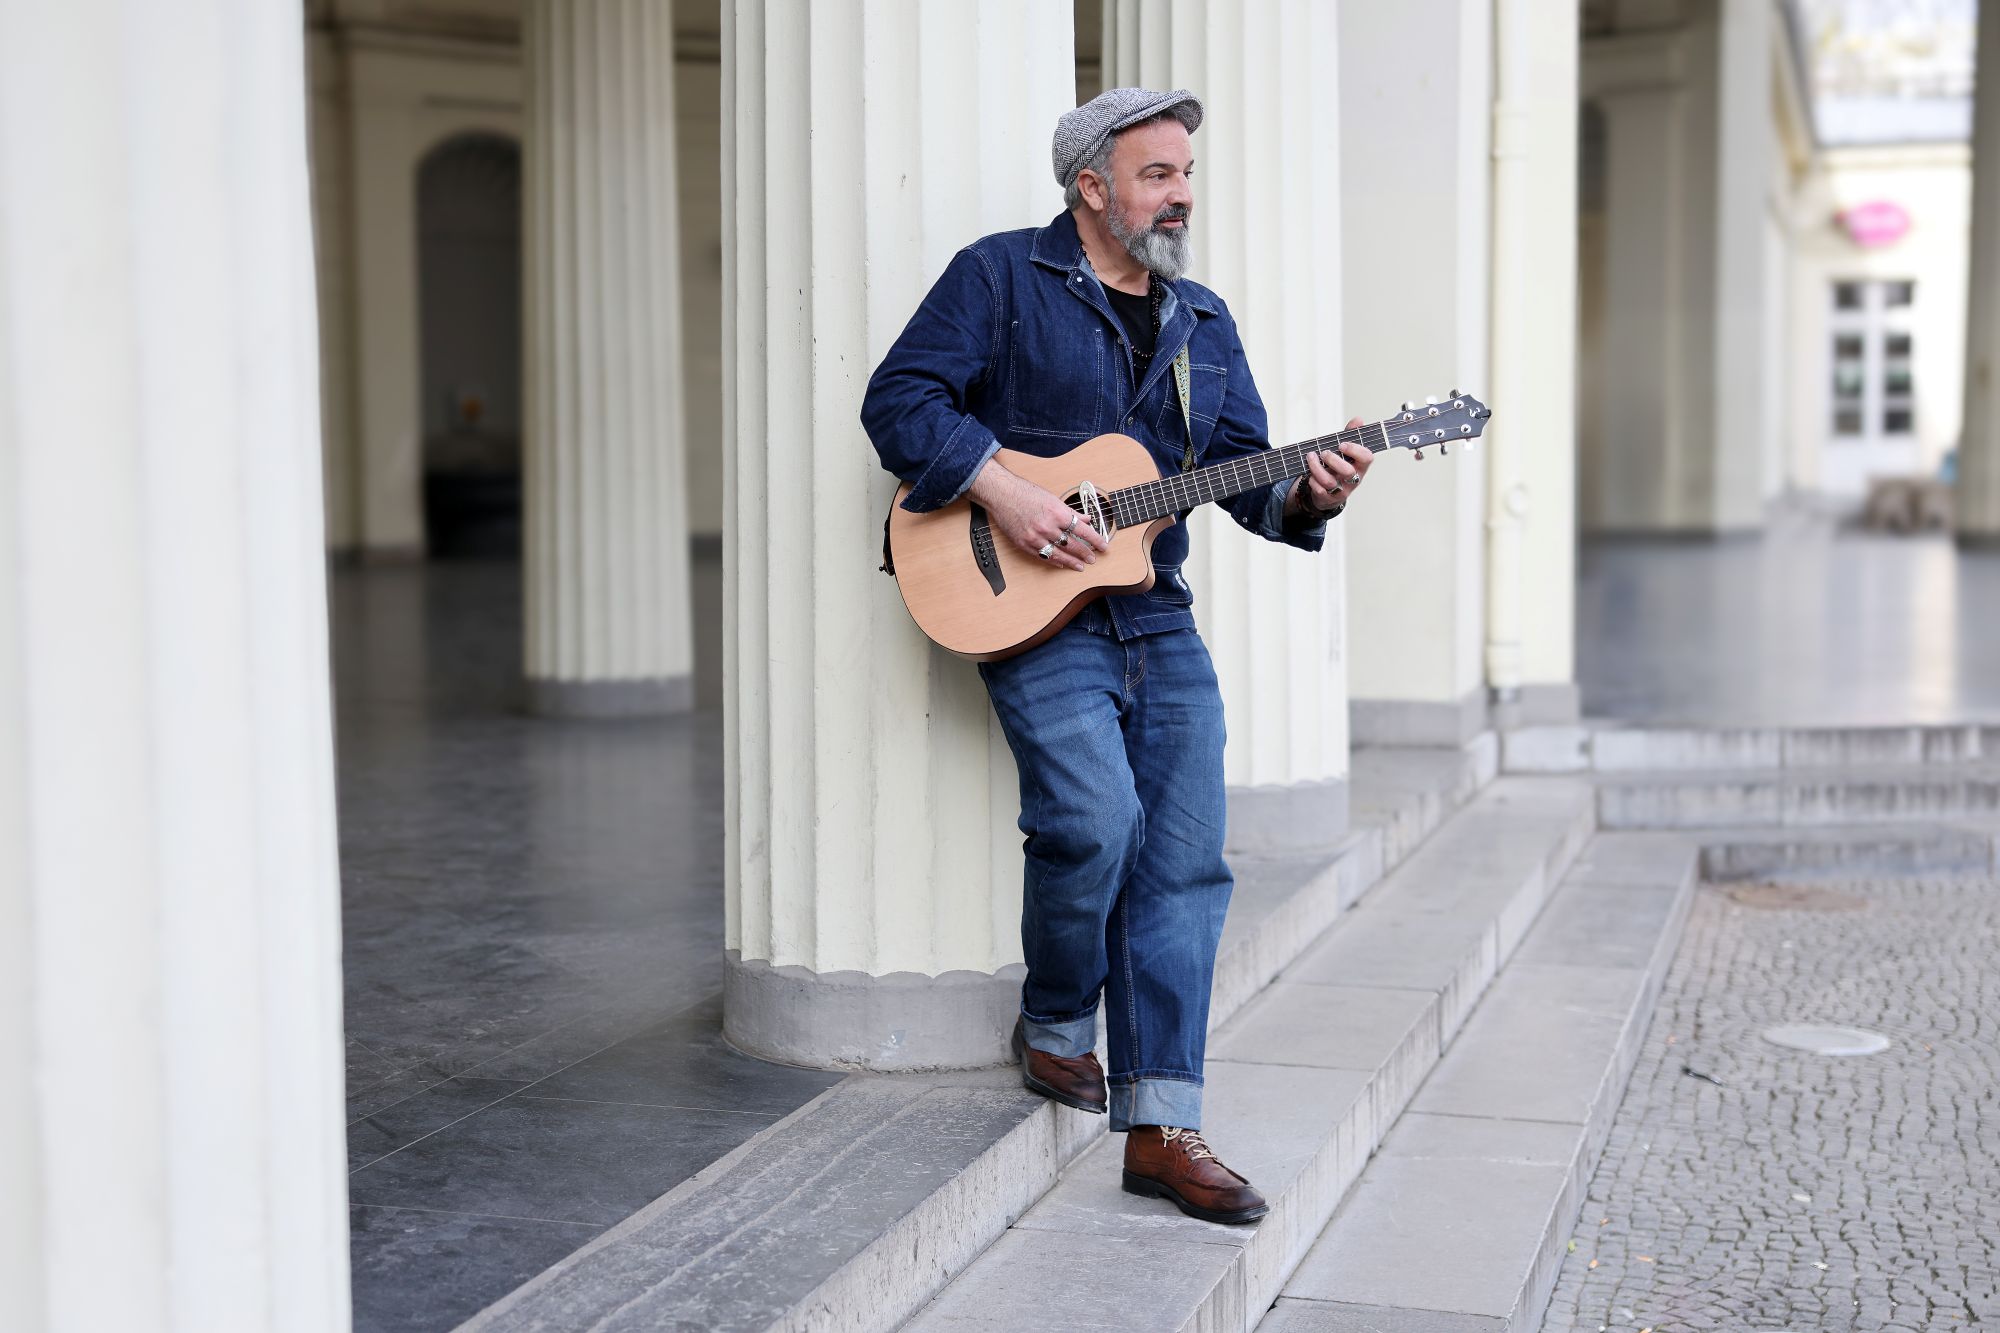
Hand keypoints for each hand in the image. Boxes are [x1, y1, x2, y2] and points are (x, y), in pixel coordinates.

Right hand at [968, 459, 1108, 572]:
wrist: (1002, 494)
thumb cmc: (1026, 493)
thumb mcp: (1052, 499)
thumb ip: (1070, 512)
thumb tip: (1086, 519)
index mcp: (1057, 513)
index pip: (1082, 530)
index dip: (1095, 540)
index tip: (1103, 546)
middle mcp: (1047, 526)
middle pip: (1072, 544)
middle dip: (1085, 553)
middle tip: (1093, 559)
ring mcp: (1035, 537)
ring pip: (1058, 553)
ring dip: (1071, 561)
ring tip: (1081, 566)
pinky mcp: (1024, 544)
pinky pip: (1042, 556)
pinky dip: (1054, 561)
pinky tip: (1061, 563)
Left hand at [1295, 416, 1370, 514]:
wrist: (1329, 494)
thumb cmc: (1339, 468)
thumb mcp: (1346, 452)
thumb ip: (1351, 435)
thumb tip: (1358, 419)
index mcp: (1360, 466)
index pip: (1367, 458)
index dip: (1355, 450)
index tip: (1342, 444)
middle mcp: (1353, 479)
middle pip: (1348, 471)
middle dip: (1333, 460)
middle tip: (1324, 452)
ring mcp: (1341, 490)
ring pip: (1329, 481)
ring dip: (1316, 467)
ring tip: (1311, 457)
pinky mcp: (1328, 498)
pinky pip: (1319, 490)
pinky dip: (1312, 480)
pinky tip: (1309, 473)